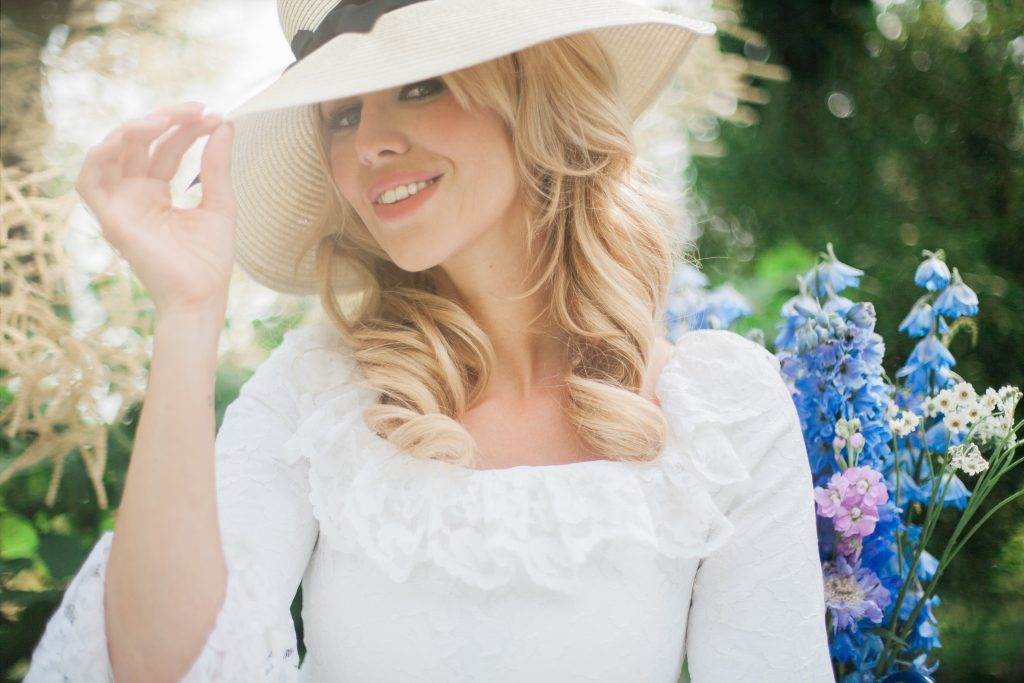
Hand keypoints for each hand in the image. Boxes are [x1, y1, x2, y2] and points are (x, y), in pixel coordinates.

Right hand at [75, 101, 236, 318]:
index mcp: (157, 193)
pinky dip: (101, 155)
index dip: (186, 128)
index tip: (213, 116)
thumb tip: (224, 125)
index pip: (165, 148)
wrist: (202, 296)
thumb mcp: (220, 204)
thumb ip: (217, 166)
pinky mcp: (110, 219)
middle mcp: (134, 195)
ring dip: (134, 130)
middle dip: (166, 121)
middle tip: (196, 109)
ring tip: (166, 119)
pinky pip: (89, 181)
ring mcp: (120, 206)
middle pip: (140, 144)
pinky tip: (125, 137)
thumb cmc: (210, 260)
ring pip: (112, 153)